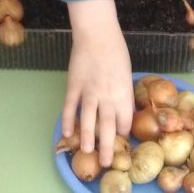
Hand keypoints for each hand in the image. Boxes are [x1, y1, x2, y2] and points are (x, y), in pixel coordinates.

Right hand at [64, 3, 133, 167]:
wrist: (97, 32)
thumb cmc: (116, 50)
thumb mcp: (126, 73)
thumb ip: (123, 92)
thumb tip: (122, 109)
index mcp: (124, 91)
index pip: (125, 119)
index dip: (123, 132)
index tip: (120, 141)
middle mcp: (108, 94)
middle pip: (108, 125)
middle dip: (108, 145)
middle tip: (106, 161)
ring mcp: (90, 91)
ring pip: (89, 119)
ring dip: (87, 137)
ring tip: (86, 151)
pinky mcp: (74, 85)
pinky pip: (70, 106)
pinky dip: (67, 120)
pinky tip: (66, 132)